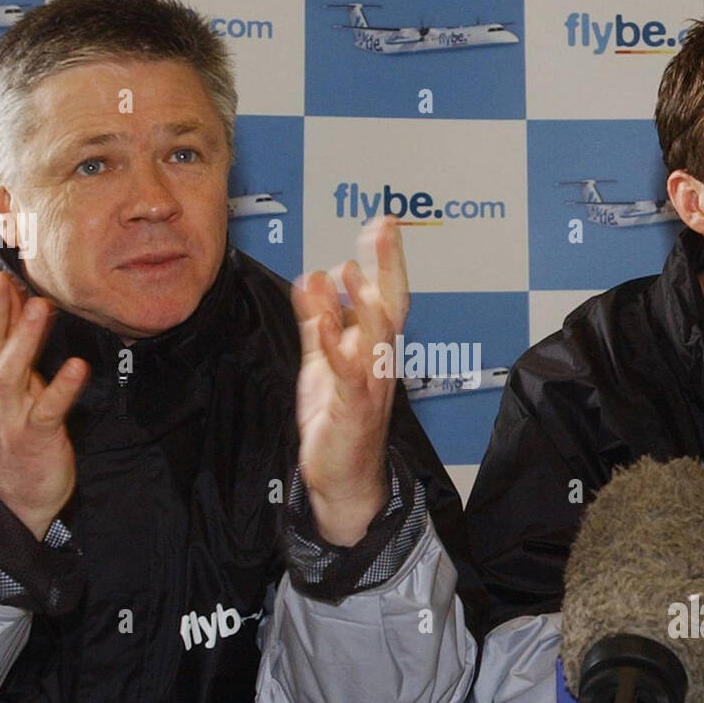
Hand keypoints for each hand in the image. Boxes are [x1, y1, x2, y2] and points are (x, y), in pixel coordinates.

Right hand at [0, 249, 89, 539]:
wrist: (12, 497)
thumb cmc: (12, 432)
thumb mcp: (3, 383)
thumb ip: (6, 339)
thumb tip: (8, 291)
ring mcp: (8, 417)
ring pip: (8, 373)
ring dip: (24, 338)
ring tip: (40, 305)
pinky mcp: (36, 438)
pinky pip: (48, 411)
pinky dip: (63, 388)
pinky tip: (79, 367)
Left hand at [291, 217, 407, 545]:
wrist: (343, 479)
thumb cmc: (336, 423)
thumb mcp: (322, 363)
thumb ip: (318, 322)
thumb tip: (314, 279)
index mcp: (373, 350)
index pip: (385, 295)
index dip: (385, 259)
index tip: (382, 222)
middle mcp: (379, 363)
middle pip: (389, 306)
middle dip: (387, 266)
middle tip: (382, 227)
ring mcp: (369, 384)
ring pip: (375, 338)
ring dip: (366, 303)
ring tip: (356, 269)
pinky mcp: (351, 407)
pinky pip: (345, 372)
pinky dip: (333, 343)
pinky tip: (322, 320)